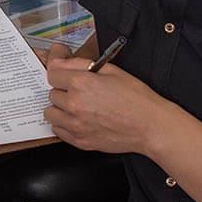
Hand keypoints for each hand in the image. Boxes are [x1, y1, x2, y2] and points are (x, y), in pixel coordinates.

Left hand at [43, 45, 167, 155]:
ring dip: (60, 107)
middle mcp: (74, 104)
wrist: (150, 126)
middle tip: (80, 89)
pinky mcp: (79, 141)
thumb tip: (62, 61)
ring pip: (51, 113)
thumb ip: (81, 64)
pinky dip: (64, 124)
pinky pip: (58, 130)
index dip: (58, 68)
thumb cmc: (136, 98)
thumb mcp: (111, 70)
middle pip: (51, 93)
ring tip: (77, 105)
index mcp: (81, 83)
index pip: (52, 72)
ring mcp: (75, 125)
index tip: (61, 69)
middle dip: (63, 89)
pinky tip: (78, 119)